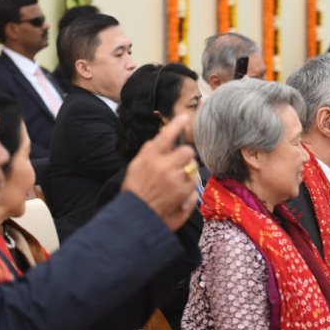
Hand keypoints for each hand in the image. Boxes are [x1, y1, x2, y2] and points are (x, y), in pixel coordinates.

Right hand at [122, 115, 198, 230]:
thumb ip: (150, 150)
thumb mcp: (136, 165)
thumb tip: (161, 138)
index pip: (166, 136)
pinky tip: (177, 190)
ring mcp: (176, 180)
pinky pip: (194, 181)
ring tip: (174, 179)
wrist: (138, 212)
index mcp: (151, 157)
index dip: (176, 125)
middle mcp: (165, 166)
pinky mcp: (184, 192)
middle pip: (187, 151)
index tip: (184, 117)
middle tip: (177, 162)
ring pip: (192, 166)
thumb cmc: (136, 188)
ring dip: (186, 170)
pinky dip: (188, 184)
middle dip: (184, 155)